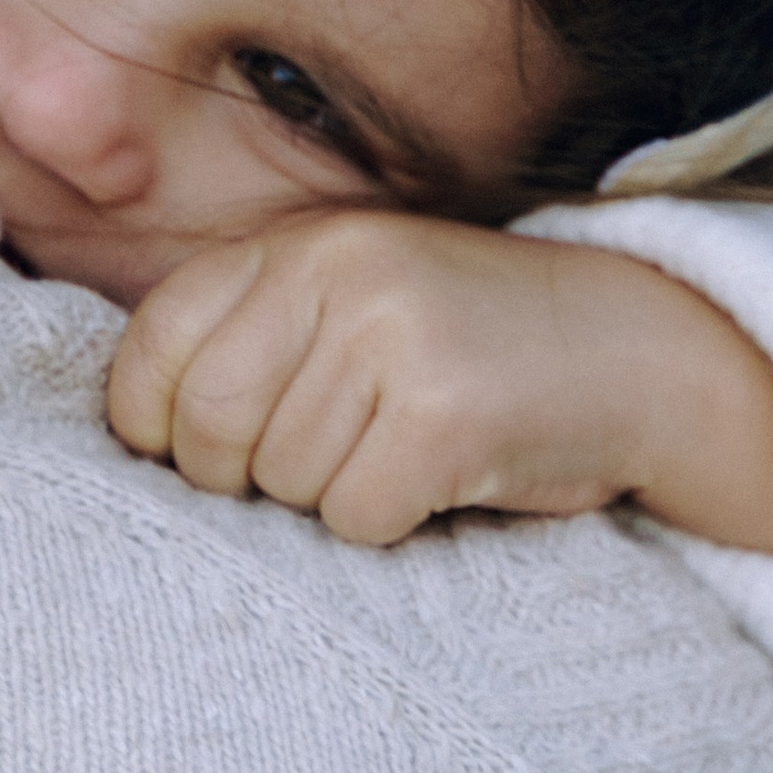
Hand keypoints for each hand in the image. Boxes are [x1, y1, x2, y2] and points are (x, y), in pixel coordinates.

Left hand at [108, 209, 772, 558]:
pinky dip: (391, 526)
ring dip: (332, 501)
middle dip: (244, 481)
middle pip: (205, 431)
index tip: (199, 456)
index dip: (155, 429)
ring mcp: (393, 337)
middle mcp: (337, 273)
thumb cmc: (469, 352)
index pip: (151, 350)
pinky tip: (442, 483)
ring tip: (400, 455)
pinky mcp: (447, 413)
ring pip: (283, 486)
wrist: (641, 352)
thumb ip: (249, 343)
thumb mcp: (350, 310)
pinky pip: (356, 519)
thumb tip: (131, 441)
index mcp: (296, 246)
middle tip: (321, 469)